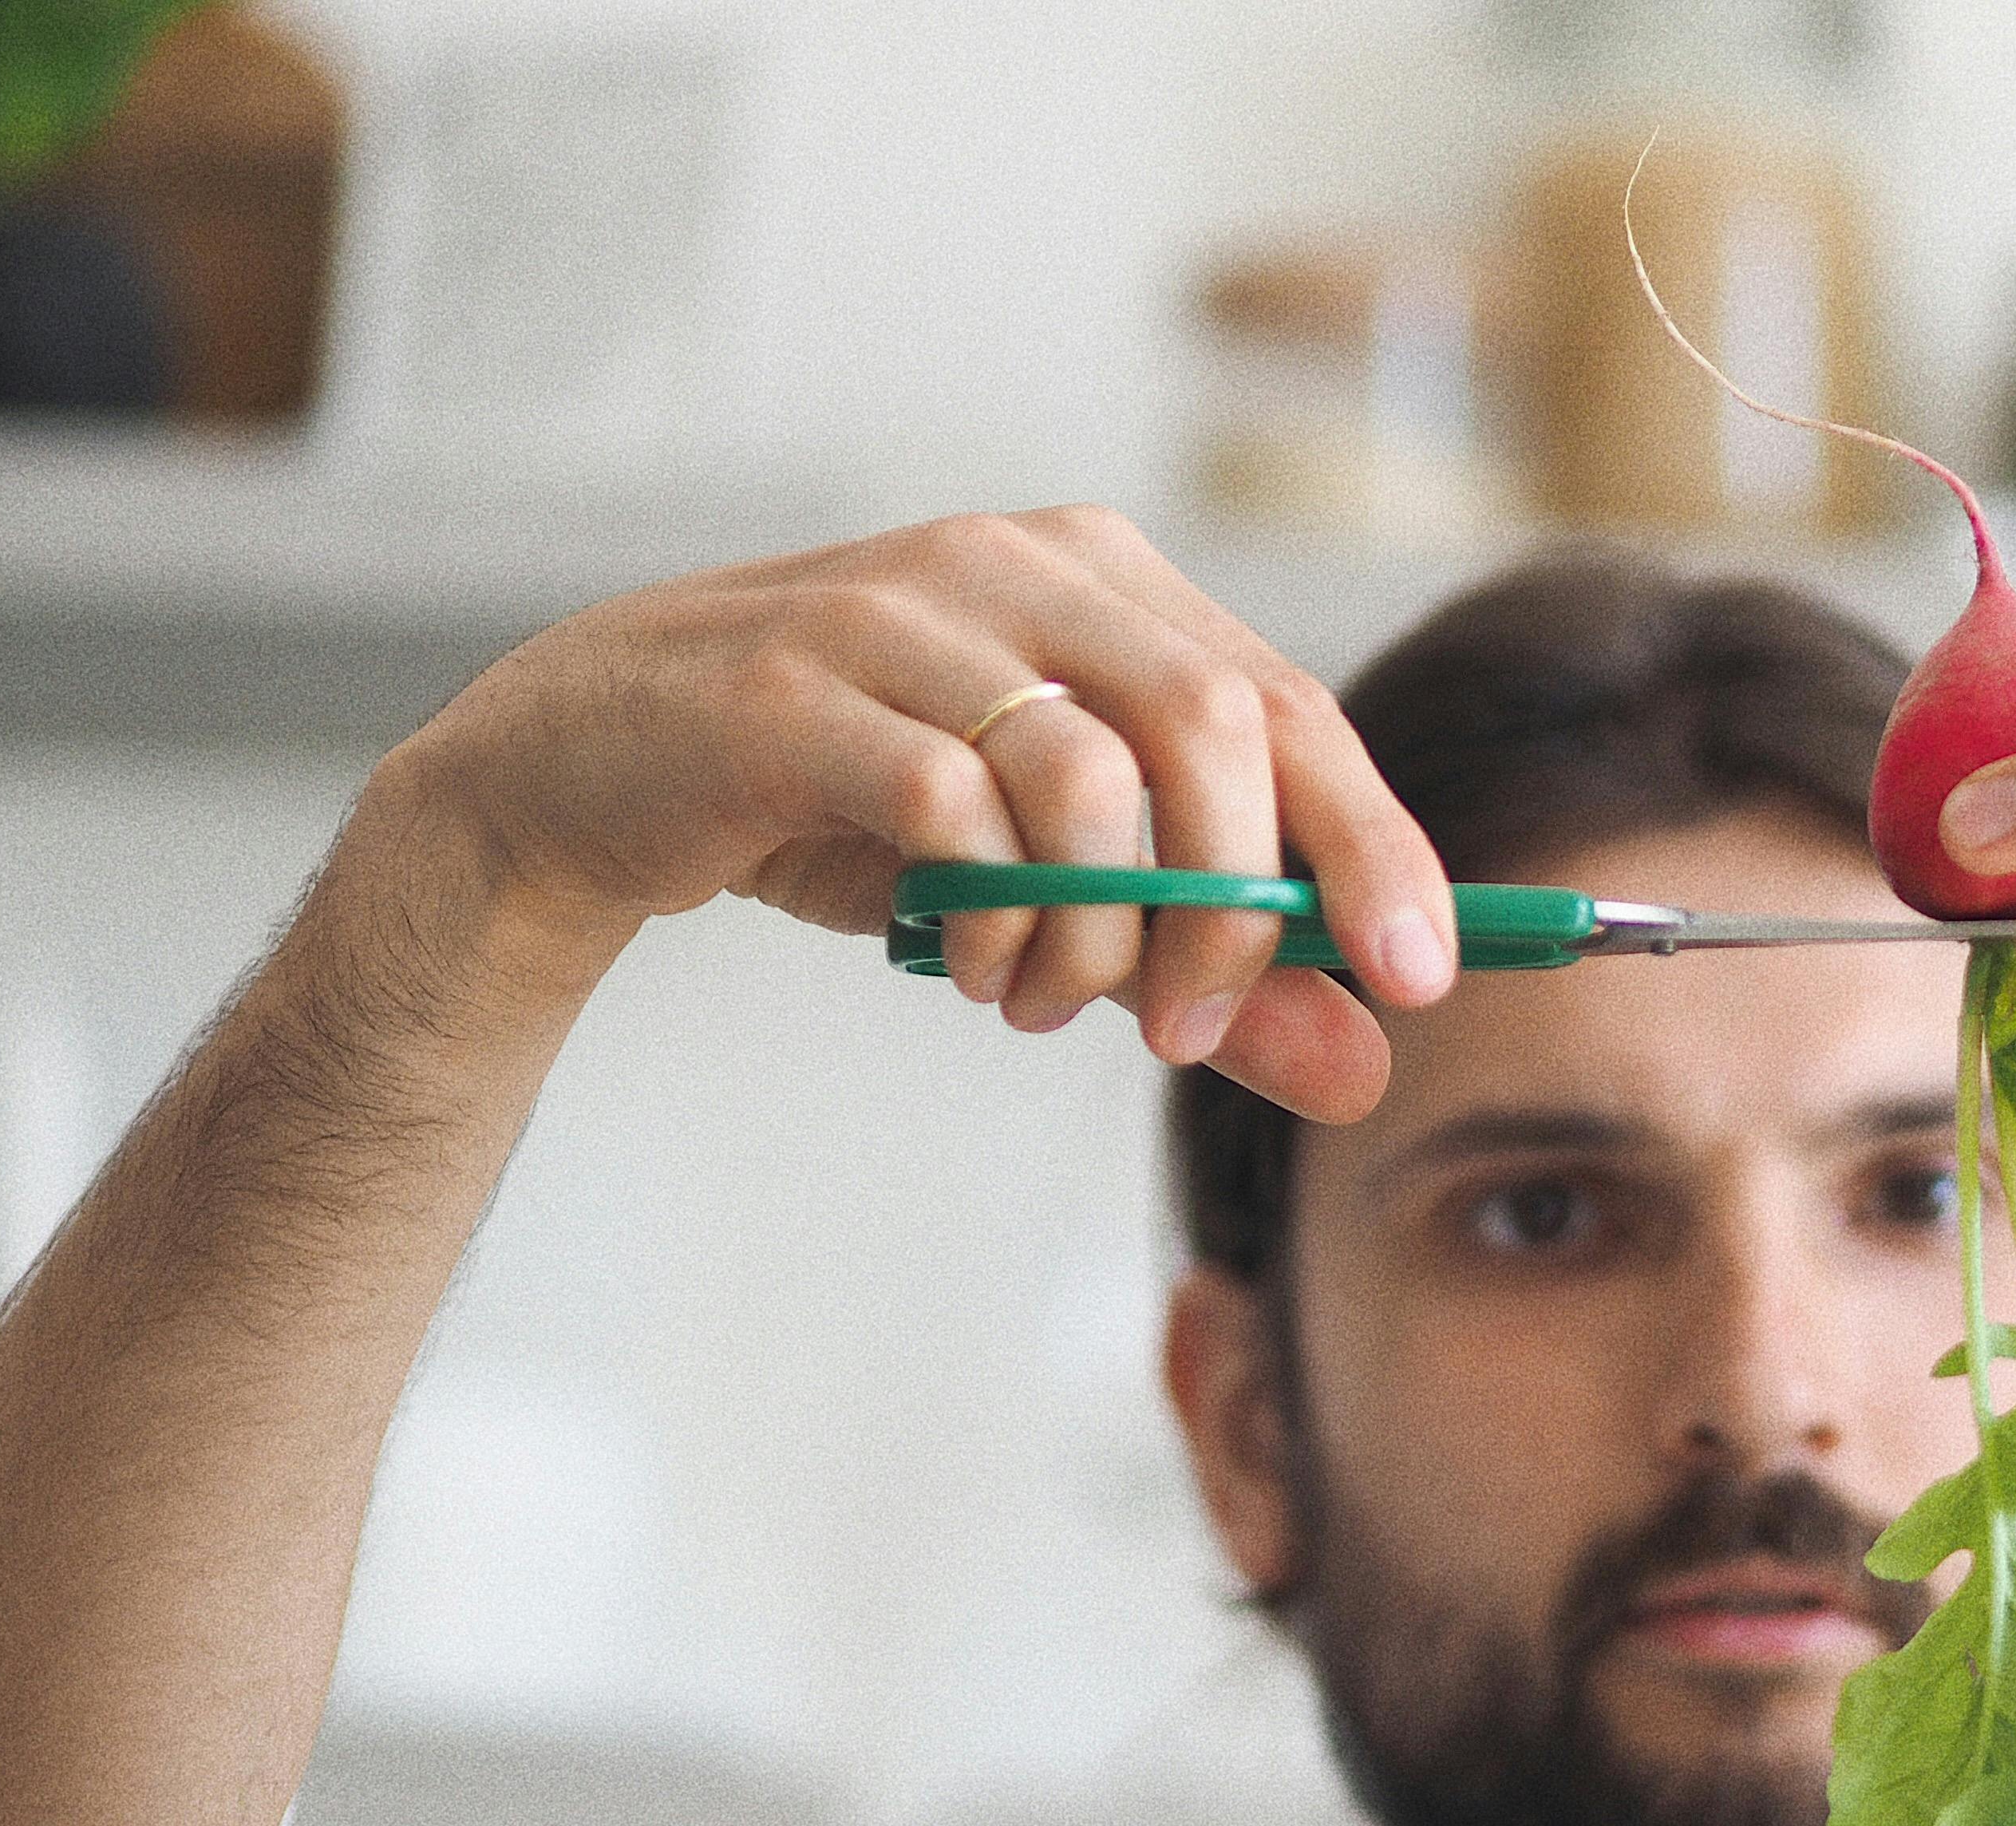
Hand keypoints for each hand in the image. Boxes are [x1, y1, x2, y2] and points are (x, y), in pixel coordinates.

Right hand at [374, 508, 1452, 1121]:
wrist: (594, 773)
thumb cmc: (851, 815)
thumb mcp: (1061, 902)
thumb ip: (1218, 978)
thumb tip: (1364, 1065)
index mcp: (1109, 588)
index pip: (1294, 705)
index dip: (1373, 845)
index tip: (1421, 977)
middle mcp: (1021, 570)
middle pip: (1216, 724)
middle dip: (1233, 908)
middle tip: (1187, 1024)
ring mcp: (903, 614)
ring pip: (1088, 776)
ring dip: (1097, 933)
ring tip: (1045, 997)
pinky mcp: (793, 686)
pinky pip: (950, 804)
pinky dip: (991, 915)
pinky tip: (972, 965)